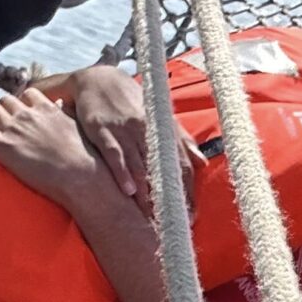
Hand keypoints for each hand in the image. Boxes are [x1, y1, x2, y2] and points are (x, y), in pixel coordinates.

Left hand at [0, 88, 112, 208]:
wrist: (80, 178)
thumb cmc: (85, 158)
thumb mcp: (79, 127)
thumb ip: (66, 115)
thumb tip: (62, 108)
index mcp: (47, 109)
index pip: (28, 94)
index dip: (22, 101)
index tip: (20, 107)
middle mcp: (28, 115)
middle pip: (6, 100)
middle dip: (3, 106)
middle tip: (0, 114)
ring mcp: (13, 129)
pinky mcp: (2, 146)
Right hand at [72, 66, 201, 218]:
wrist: (98, 78)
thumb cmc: (133, 103)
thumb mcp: (159, 118)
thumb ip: (180, 140)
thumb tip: (202, 162)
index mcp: (164, 131)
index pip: (180, 165)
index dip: (187, 191)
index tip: (191, 215)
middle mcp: (148, 131)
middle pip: (162, 170)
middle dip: (169, 198)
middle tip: (174, 223)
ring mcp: (125, 130)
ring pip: (140, 166)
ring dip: (147, 193)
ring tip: (152, 217)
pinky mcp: (102, 129)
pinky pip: (115, 154)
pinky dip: (122, 172)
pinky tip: (129, 190)